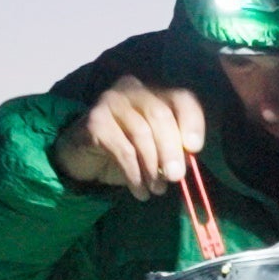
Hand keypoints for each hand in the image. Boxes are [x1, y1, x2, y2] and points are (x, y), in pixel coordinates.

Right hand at [52, 76, 205, 199]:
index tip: (194, 149)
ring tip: (156, 190)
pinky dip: (134, 174)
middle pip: (160, 114)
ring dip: (152, 167)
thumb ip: (174, 150)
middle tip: (176, 177)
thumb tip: (188, 162)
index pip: (181, 98)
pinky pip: (123, 149)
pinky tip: (139, 190)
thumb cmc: (126, 152)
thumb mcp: (156, 150)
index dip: (192, 122)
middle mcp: (132, 89)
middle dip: (171, 150)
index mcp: (154, 93)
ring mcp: (111, 101)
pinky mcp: (95, 121)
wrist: (84, 158)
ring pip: (141, 133)